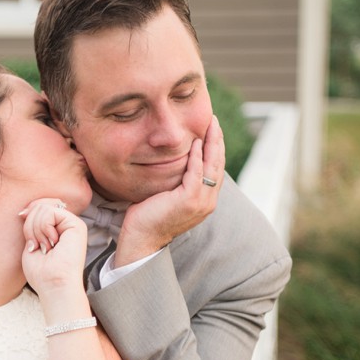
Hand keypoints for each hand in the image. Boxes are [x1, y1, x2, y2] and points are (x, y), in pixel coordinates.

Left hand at [19, 199, 88, 294]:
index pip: (40, 207)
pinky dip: (43, 228)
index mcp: (56, 229)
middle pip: (40, 206)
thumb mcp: (31, 242)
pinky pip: (50, 212)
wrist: (53, 285)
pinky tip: (51, 243)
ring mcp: (72, 224)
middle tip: (36, 246)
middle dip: (30, 225)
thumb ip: (32, 225)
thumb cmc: (41, 272)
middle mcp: (66, 225)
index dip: (29, 214)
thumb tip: (27, 210)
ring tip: (44, 248)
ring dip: (36, 230)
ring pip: (43, 208)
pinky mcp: (77, 225)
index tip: (24, 229)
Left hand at [115, 114, 225, 266]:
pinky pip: (197, 173)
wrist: (141, 239)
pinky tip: (196, 142)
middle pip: (218, 164)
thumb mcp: (167, 195)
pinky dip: (198, 156)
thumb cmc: (149, 218)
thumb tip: (173, 162)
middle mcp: (208, 201)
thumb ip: (176, 181)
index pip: (215, 169)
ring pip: (212, 166)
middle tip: (214, 120)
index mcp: (204, 200)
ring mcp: (201, 202)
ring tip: (210, 125)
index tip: (212, 129)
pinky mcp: (189, 200)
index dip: (215, 148)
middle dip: (217, 140)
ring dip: (212, 143)